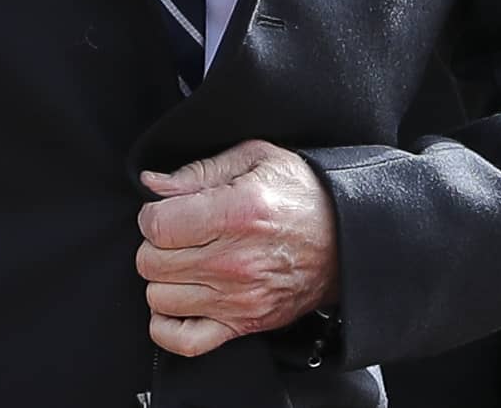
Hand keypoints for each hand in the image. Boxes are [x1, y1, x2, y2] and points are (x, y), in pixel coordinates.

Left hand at [136, 139, 340, 356]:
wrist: (348, 238)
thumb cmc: (303, 195)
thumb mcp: (256, 159)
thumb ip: (198, 171)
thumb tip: (152, 183)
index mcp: (236, 213)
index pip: (157, 226)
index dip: (151, 215)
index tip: (164, 211)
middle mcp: (235, 261)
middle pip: (153, 263)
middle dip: (155, 245)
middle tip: (176, 234)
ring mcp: (239, 298)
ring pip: (160, 298)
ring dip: (163, 280)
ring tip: (183, 262)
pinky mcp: (245, 324)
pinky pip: (183, 340)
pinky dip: (167, 326)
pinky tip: (177, 302)